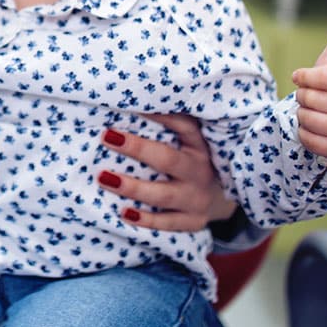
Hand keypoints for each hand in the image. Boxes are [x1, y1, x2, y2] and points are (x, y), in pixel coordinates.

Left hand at [97, 114, 235, 230]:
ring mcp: (197, 199)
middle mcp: (200, 171)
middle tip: (107, 137)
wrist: (222, 199)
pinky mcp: (193, 221)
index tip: (130, 104)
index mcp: (199, 146)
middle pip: (168, 160)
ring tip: (104, 177)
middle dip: (137, 148)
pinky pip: (167, 223)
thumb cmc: (192, 161)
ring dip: (132, 187)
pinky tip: (123, 212)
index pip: (184, 126)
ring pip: (163, 195)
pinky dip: (145, 219)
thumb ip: (169, 127)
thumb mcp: (190, 143)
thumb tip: (126, 105)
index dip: (161, 115)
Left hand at [291, 12, 326, 158]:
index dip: (304, 76)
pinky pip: (308, 139)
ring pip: (306, 119)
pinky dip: (304, 133)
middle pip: (309, 99)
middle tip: (314, 95)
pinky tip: (317, 127)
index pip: (319, 77)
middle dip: (303, 95)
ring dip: (303, 114)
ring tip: (316, 110)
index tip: (304, 76)